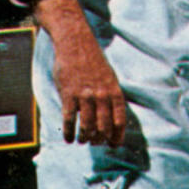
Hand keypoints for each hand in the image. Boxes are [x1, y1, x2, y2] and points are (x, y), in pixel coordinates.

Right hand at [34, 0, 125, 145]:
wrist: (76, 44)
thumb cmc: (94, 61)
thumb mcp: (110, 77)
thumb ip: (111, 96)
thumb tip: (112, 116)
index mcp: (115, 91)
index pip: (120, 120)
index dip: (117, 136)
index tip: (114, 145)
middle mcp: (102, 95)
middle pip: (104, 126)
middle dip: (100, 139)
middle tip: (96, 144)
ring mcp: (85, 96)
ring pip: (87, 126)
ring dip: (85, 137)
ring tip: (83, 141)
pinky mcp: (69, 94)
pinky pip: (70, 119)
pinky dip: (69, 132)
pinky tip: (68, 139)